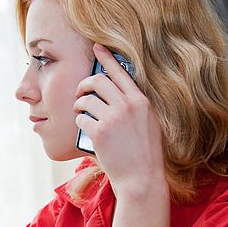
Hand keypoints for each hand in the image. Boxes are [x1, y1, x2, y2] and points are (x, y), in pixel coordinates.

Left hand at [74, 44, 165, 196]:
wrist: (141, 178)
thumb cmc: (144, 155)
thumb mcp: (148, 124)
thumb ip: (134, 107)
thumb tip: (114, 94)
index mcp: (141, 102)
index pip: (121, 72)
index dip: (106, 58)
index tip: (97, 48)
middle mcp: (127, 105)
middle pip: (98, 81)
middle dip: (84, 84)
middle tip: (80, 93)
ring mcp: (113, 118)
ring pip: (86, 99)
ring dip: (78, 105)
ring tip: (80, 113)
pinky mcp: (100, 132)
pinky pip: (81, 118)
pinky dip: (79, 122)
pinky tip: (84, 129)